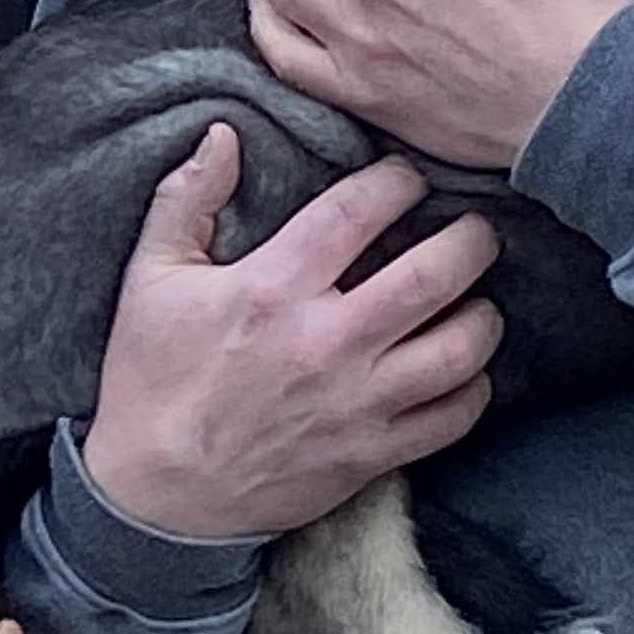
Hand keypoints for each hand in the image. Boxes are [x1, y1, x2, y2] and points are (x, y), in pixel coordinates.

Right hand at [76, 125, 499, 542]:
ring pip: (460, 347)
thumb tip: (223, 134)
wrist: (157, 498)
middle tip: (475, 230)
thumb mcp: (149, 280)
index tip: (408, 177)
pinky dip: (474, 389)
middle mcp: (326, 342)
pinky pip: (453, 417)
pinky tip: (465, 369)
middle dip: (470, 240)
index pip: (360, 210)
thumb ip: (187, 199)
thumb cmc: (152, 382)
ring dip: (484, 314)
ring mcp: (357, 403)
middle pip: (435, 273)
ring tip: (477, 298)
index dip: (397, 181)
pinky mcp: (372, 454)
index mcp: (272, 289)